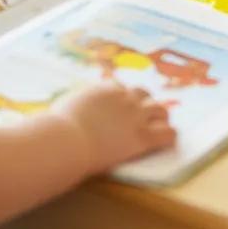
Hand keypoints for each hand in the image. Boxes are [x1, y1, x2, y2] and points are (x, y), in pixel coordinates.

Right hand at [54, 83, 174, 174]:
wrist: (67, 140)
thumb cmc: (58, 126)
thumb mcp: (66, 105)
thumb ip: (75, 102)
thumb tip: (69, 105)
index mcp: (105, 89)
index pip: (121, 88)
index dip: (123, 99)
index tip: (121, 108)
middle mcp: (124, 98)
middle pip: (144, 94)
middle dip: (145, 104)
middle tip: (143, 117)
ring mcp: (136, 116)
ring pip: (161, 110)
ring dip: (160, 118)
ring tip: (160, 128)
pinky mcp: (143, 136)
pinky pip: (167, 133)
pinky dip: (170, 136)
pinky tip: (169, 140)